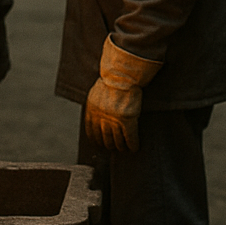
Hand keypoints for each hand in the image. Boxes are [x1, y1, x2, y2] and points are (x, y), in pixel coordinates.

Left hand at [85, 37, 161, 152]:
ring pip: (117, 140)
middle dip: (108, 145)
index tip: (99, 144)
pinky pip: (130, 137)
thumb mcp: (96, 92)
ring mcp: (114, 120)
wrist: (121, 75)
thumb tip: (97, 112)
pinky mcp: (127, 120)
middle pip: (104, 138)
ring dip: (121, 147)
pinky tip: (135, 148)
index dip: (96, 140)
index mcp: (91, 110)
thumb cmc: (112, 79)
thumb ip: (96, 105)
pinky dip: (132, 145)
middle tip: (113, 148)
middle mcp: (101, 118)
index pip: (91, 131)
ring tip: (124, 149)